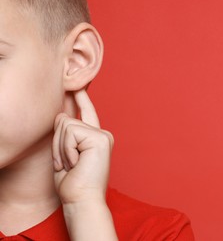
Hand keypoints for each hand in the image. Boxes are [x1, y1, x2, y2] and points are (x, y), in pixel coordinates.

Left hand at [52, 89, 113, 204]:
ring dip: (61, 148)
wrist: (82, 200)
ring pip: (66, 125)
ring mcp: (102, 135)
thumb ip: (66, 135)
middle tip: (66, 163)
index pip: (86, 113)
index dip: (82, 99)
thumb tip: (63, 114)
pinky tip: (76, 163)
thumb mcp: (65, 155)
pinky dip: (65, 149)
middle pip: (65, 120)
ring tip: (72, 164)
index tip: (79, 85)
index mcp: (96, 139)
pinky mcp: (99, 138)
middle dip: (57, 142)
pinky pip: (70, 133)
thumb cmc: (73, 183)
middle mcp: (102, 134)